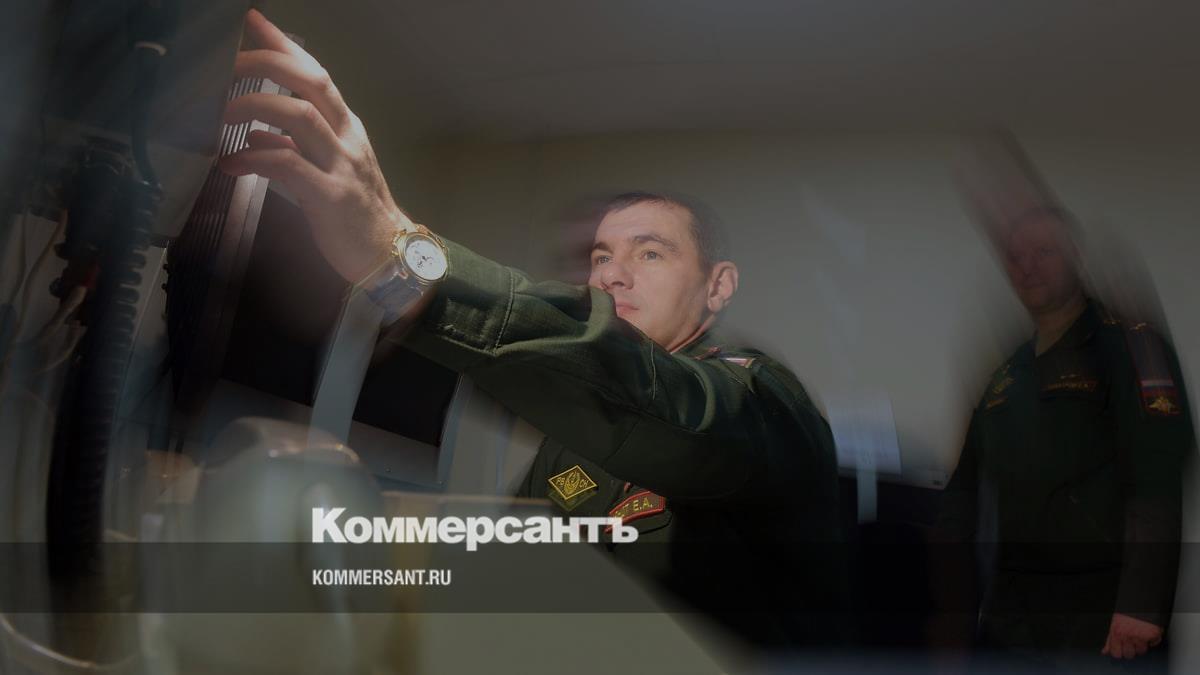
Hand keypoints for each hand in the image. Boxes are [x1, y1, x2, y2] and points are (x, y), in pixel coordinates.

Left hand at [219, 9, 413, 282]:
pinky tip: (230, 164)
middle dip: (266, 64)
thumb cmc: (355, 213)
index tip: (253, 21)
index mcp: (346, 127)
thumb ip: (292, 147)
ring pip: (299, 116)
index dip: (284, 46)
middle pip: (310, 83)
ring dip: (256, 105)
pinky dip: (254, 158)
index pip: (315, 74)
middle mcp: (346, 138)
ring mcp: (340, 166)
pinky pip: (289, 165)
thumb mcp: (325, 170)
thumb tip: (253, 132)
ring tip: (223, 112)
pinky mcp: (330, 197)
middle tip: (230, 62)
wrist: (388, 255)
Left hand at [1101, 612, 1162, 659]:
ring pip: (1141, 651)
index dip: (1120, 652)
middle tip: (1132, 640)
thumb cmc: (1127, 612)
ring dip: (1142, 645)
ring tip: (1140, 634)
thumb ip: (1110, 639)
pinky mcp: (1152, 635)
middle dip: (1131, 650)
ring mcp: (1141, 636)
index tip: (1122, 649)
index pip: (1116, 653)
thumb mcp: (1115, 623)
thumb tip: (1105, 651)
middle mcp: (1128, 636)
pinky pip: (1153, 644)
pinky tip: (1148, 631)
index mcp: (1116, 632)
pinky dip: (1153, 639)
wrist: (1141, 600)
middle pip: (1129, 655)